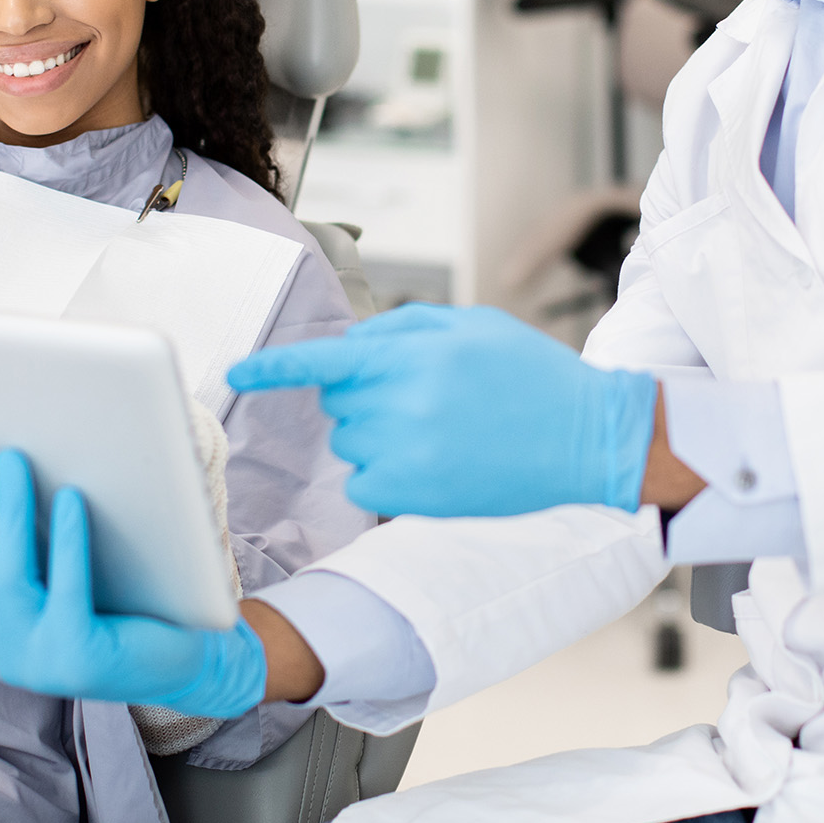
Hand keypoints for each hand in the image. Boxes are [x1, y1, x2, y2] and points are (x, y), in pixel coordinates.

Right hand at [0, 444, 264, 716]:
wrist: (193, 662)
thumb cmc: (130, 609)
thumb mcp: (66, 582)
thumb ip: (26, 559)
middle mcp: (8, 647)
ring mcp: (40, 658)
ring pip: (11, 574)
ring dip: (9, 512)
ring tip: (14, 459)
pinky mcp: (82, 658)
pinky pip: (68, 589)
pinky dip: (67, 540)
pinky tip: (71, 496)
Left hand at [225, 304, 656, 517]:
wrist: (588, 439)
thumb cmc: (530, 375)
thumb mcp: (471, 325)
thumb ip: (403, 326)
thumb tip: (351, 345)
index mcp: (413, 355)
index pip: (324, 360)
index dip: (273, 368)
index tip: (235, 374)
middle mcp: (401, 404)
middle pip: (338, 399)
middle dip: (365, 392)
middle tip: (425, 394)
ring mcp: (405, 454)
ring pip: (351, 441)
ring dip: (380, 433)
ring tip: (443, 430)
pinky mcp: (412, 497)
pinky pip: (363, 483)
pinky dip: (384, 474)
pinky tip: (434, 463)